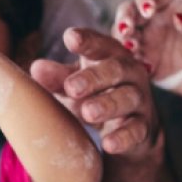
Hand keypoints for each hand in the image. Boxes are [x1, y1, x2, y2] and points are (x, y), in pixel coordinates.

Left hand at [31, 28, 157, 159]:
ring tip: (87, 112)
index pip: (100, 44)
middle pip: (115, 69)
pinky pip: (136, 131)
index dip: (87, 41)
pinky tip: (108, 143)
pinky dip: (123, 137)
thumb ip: (58, 77)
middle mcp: (129, 74)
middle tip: (71, 87)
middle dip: (94, 77)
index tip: (70, 38)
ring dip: (107, 105)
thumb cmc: (96, 96)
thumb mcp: (75, 85)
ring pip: (127, 98)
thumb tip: (36, 68)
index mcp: (110, 56)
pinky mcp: (144, 127)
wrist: (131, 131)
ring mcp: (139, 100)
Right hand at [114, 0, 181, 115]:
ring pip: (122, 34)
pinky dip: (131, 61)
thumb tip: (178, 17)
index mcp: (169, 6)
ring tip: (132, 48)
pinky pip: (128, 59)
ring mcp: (145, 42)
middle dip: (123, 18)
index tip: (148, 10)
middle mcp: (152, 21)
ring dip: (122, 39)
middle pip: (127, 11)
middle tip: (126, 30)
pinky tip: (147, 68)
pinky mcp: (142, 62)